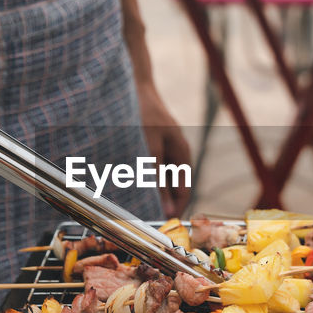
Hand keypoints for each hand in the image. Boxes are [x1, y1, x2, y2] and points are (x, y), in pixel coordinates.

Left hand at [136, 79, 191, 216]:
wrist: (134, 86)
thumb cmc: (142, 115)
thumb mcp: (149, 149)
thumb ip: (157, 178)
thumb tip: (166, 207)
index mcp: (183, 155)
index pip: (184, 193)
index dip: (173, 211)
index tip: (159, 226)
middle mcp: (178, 153)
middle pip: (173, 187)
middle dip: (160, 202)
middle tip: (142, 218)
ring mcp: (168, 148)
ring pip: (162, 178)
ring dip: (151, 190)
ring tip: (133, 202)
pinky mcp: (155, 144)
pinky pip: (153, 168)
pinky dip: (144, 177)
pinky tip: (129, 182)